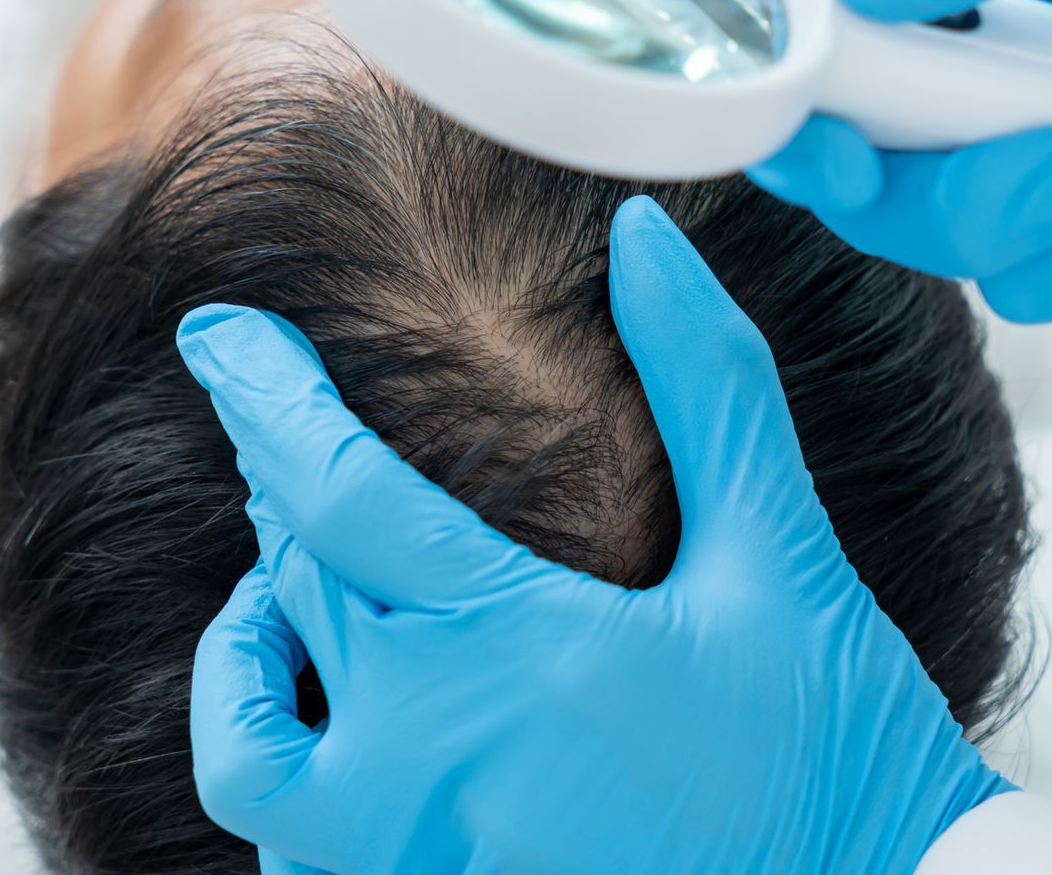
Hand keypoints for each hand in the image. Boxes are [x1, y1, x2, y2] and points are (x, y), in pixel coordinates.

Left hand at [177, 197, 1009, 874]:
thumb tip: (646, 239)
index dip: (261, 396)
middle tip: (294, 442)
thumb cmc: (836, 748)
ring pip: (250, 753)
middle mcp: (443, 763)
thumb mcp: (782, 554)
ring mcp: (424, 862)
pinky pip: (297, 859)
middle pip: (291, 594)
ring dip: (247, 662)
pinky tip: (348, 741)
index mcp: (525, 647)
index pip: (337, 493)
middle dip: (279, 495)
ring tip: (285, 611)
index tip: (216, 336)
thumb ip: (710, 386)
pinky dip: (293, 785)